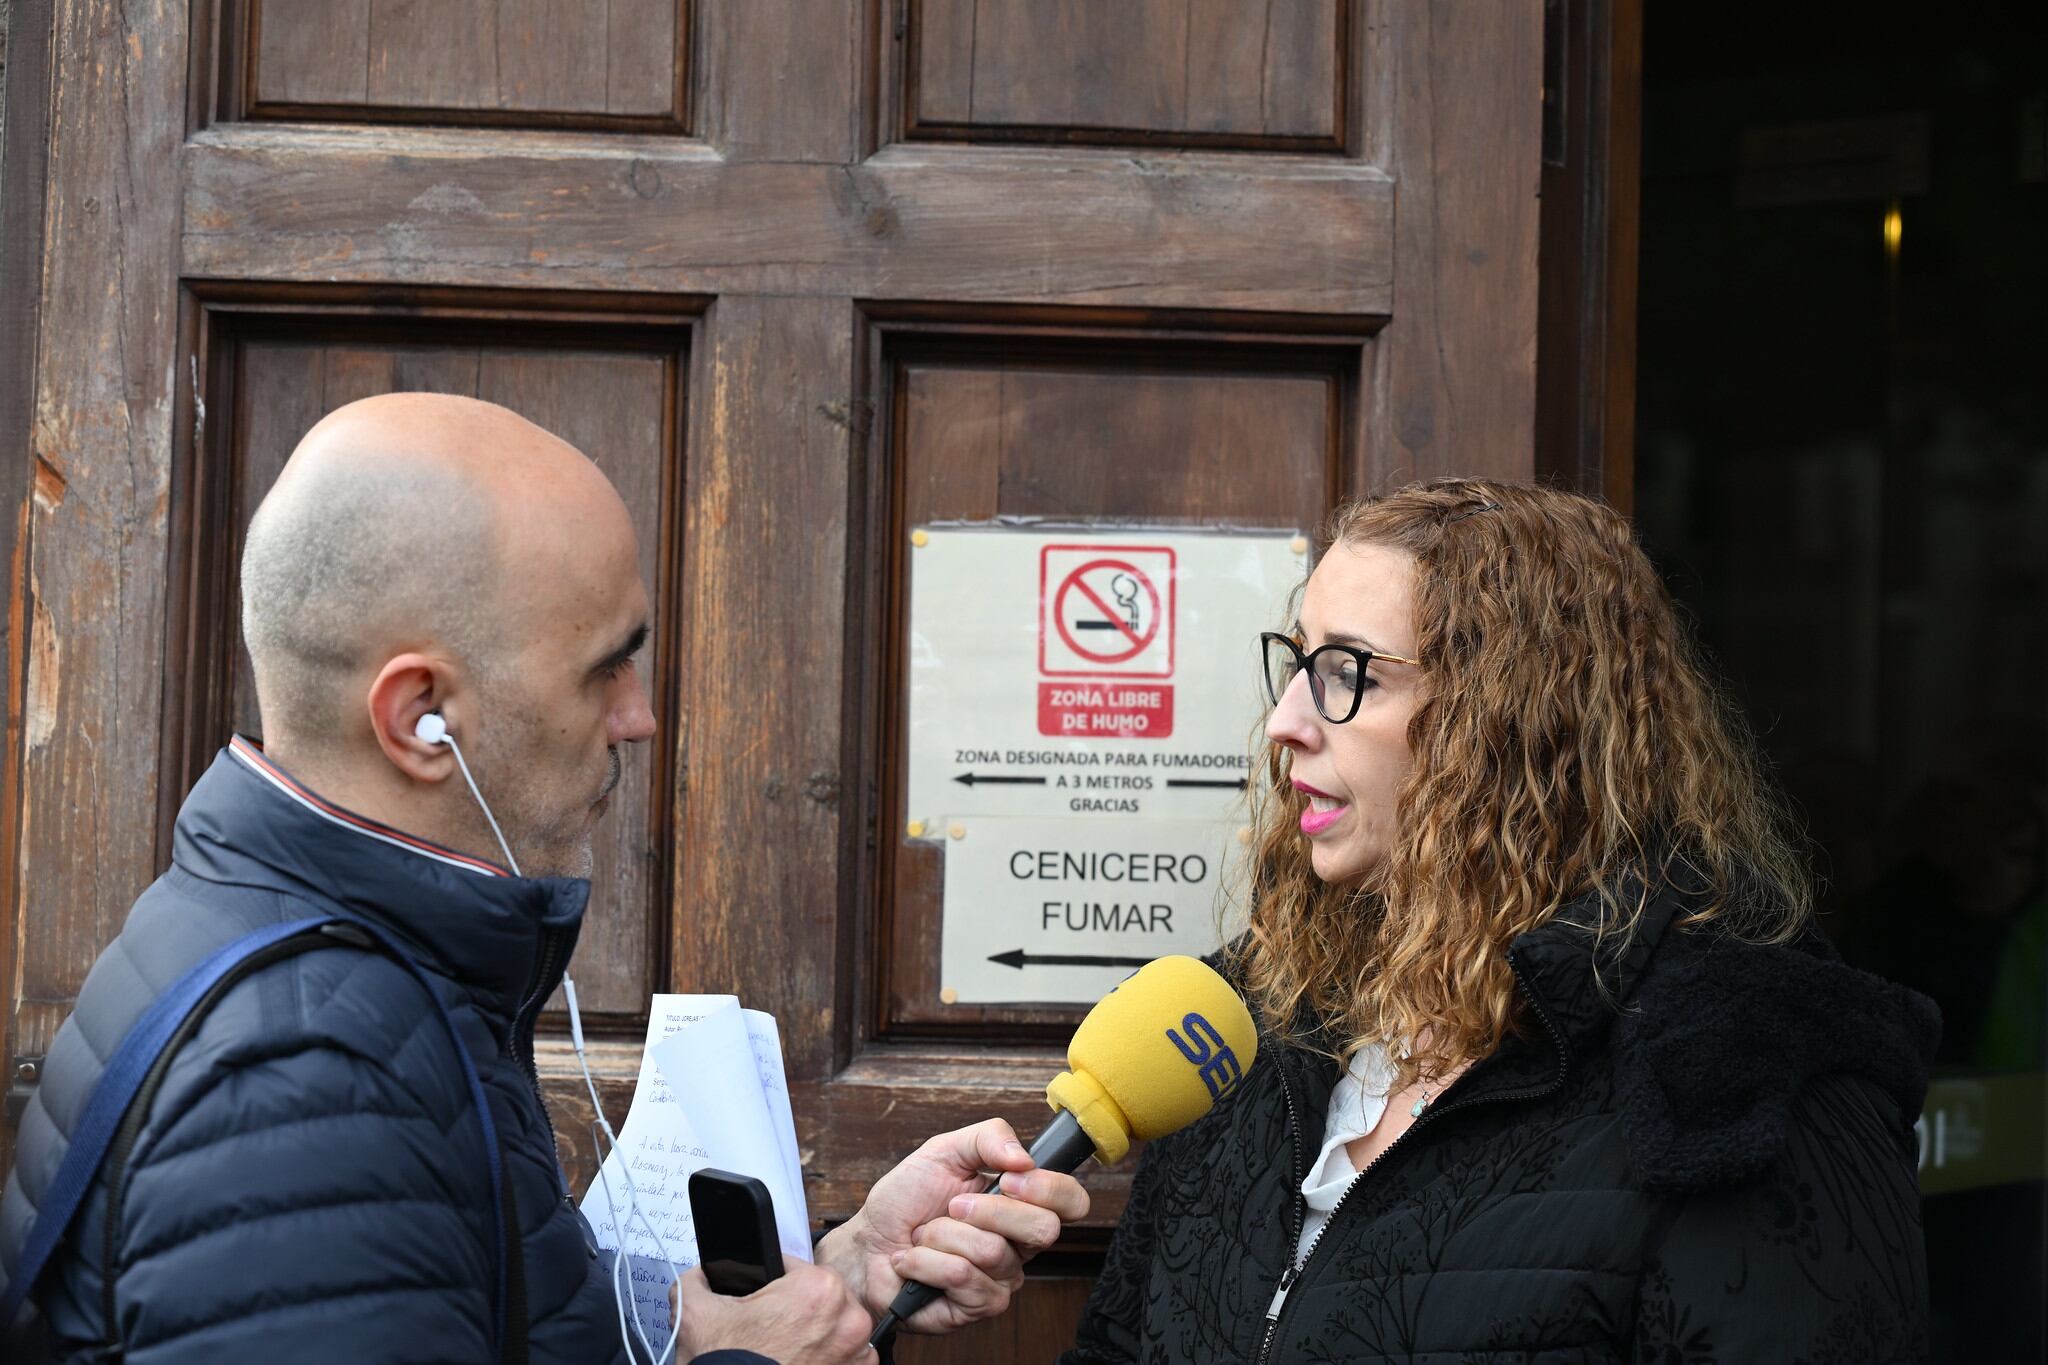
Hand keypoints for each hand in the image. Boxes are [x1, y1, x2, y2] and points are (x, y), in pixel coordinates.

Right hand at [671, 1263, 873, 1363]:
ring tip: (785, 1347)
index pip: (796, 1268)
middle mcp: (849, 1318)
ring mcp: (858, 1352)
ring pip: (837, 1326)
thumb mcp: (695, 1314)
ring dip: (817, 1333)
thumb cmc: (727, 1364)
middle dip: (798, 1309)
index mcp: (818, 1288)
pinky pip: (847, 1357)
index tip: (765, 1301)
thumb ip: (697, 1280)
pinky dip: (827, 1359)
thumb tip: (702, 1274)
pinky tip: (800, 1362)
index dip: (774, 1283)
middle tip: (771, 1328)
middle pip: (821, 1297)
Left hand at [817, 1117, 1090, 1333]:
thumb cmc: (906, 1199)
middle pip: (1043, 1230)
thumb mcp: (944, 1150)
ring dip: (942, 1234)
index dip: (1050, 1189)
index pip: (1072, 1202)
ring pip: (992, 1251)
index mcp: (1022, 1205)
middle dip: (988, 1210)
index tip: (1011, 1178)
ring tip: (924, 1235)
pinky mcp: (975, 1307)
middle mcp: (1019, 1245)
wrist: (866, 1242)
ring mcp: (1001, 1280)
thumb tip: (1024, 1157)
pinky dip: (926, 1261)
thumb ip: (989, 1138)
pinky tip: (914, 1261)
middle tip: (953, 1205)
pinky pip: (962, 1277)